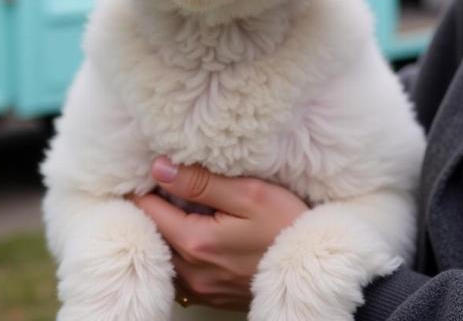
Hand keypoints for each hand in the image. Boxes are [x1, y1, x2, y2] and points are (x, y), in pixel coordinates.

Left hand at [132, 157, 307, 310]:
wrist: (316, 268)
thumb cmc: (288, 225)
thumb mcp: (248, 193)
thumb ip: (201, 181)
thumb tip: (159, 168)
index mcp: (195, 242)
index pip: (146, 210)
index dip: (146, 185)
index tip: (156, 167)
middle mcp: (190, 272)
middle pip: (152, 232)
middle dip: (156, 204)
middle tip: (169, 179)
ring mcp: (200, 288)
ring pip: (165, 251)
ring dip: (169, 226)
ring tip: (185, 201)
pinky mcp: (211, 295)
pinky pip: (181, 268)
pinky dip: (183, 246)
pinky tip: (202, 228)